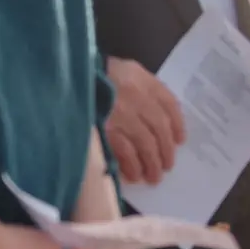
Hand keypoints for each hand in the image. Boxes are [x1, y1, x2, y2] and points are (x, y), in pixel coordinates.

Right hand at [104, 58, 185, 186]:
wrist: (69, 81)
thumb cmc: (98, 76)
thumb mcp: (126, 71)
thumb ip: (145, 88)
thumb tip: (163, 120)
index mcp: (141, 79)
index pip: (169, 103)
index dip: (177, 124)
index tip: (180, 141)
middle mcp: (135, 96)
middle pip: (159, 128)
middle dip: (165, 151)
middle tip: (166, 166)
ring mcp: (121, 114)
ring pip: (146, 144)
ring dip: (152, 164)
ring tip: (153, 177)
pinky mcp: (105, 130)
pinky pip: (125, 152)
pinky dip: (132, 166)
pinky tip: (134, 175)